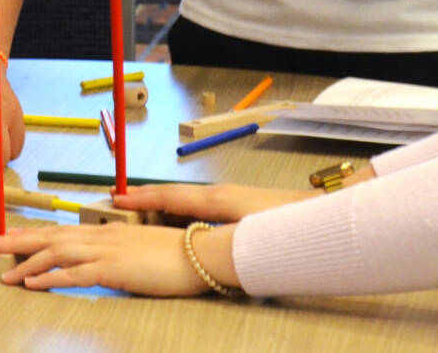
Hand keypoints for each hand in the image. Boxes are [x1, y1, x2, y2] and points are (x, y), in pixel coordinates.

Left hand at [0, 223, 218, 295]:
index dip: (34, 232)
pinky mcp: (113, 270)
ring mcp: (105, 251)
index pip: (61, 230)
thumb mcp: (140, 247)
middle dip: (17, 241)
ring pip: (55, 253)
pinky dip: (50, 278)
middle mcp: (100, 236)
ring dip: (26, 263)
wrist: (200, 253)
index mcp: (106, 231)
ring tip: (3, 272)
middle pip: (50, 235)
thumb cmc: (175, 253)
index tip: (11, 234)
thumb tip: (104, 258)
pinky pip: (74, 274)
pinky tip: (32, 284)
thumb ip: (118, 250)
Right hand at [113, 182, 317, 221]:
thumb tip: (190, 245)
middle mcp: (217, 193)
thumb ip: (217, 240)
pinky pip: (197, 200)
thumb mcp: (247, 234)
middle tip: (120, 197)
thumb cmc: (285, 224)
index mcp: (216, 199)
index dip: (142, 199)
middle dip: (145, 195)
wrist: (318, 211)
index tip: (119, 198)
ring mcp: (227, 195)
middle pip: (172, 192)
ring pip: (184, 196)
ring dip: (161, 199)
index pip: (170, 196)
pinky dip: (179, 205)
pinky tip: (179, 215)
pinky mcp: (237, 201)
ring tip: (141, 204)